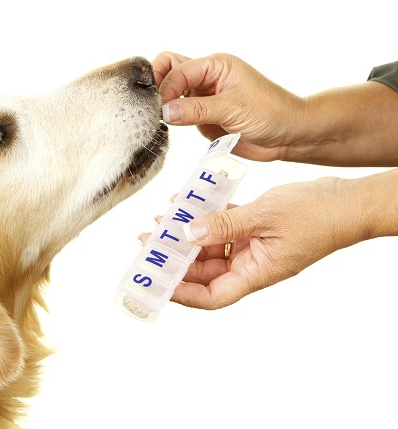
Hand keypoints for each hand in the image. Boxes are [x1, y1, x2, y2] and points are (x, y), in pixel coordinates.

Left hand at [143, 177, 363, 309]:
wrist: (348, 200)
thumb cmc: (318, 215)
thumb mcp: (265, 217)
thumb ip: (224, 225)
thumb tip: (188, 232)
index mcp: (256, 273)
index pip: (212, 296)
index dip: (183, 294)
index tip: (157, 283)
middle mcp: (252, 264)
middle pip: (205, 271)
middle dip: (176, 258)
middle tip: (149, 240)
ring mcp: (254, 247)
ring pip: (211, 246)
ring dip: (187, 234)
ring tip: (163, 219)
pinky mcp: (256, 229)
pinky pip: (224, 227)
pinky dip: (206, 217)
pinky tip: (188, 203)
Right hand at [152, 52, 304, 161]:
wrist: (289, 136)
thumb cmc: (272, 113)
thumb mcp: (233, 108)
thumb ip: (197, 109)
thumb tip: (164, 111)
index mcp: (216, 65)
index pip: (177, 68)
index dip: (165, 87)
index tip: (160, 109)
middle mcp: (207, 78)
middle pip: (169, 70)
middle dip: (157, 86)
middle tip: (151, 108)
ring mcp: (202, 97)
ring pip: (170, 92)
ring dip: (162, 104)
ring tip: (157, 120)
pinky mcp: (201, 117)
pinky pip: (177, 114)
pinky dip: (169, 120)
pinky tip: (167, 129)